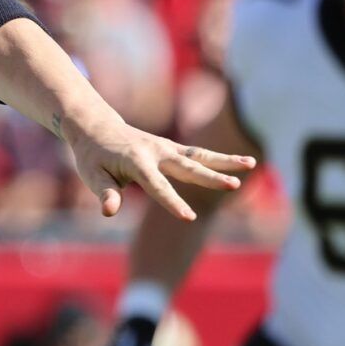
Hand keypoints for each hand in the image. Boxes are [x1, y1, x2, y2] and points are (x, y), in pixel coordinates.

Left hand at [62, 114, 253, 220]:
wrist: (96, 127)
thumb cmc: (92, 156)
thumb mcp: (92, 175)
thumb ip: (105, 193)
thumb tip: (109, 212)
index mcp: (136, 161)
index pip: (156, 186)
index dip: (172, 202)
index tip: (188, 218)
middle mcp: (156, 151)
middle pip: (188, 167)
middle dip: (210, 178)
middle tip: (234, 186)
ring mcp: (166, 147)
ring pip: (200, 155)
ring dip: (226, 160)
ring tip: (252, 163)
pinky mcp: (172, 147)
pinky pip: (199, 153)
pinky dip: (220, 158)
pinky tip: (244, 162)